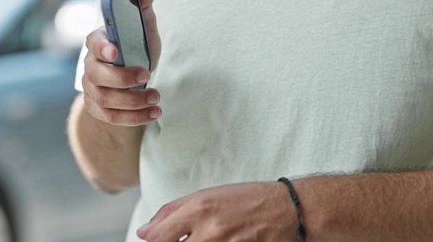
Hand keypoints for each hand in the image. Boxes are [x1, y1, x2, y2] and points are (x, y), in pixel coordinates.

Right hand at [80, 0, 161, 125]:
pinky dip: (134, 117)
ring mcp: (91, 89)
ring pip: (105, 99)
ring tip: (156, 98)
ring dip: (133, 101)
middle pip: (97, 75)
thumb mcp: (143, 26)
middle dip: (123, 78)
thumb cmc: (136, 47)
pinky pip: (111, 118)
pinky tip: (154, 113)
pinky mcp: (97, 109)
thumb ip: (141, 4)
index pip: (93, 43)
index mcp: (99, 41)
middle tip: (147, 75)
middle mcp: (90, 65)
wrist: (131, 80)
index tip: (117, 52)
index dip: (103, 48)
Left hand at [136, 182, 297, 241]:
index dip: (153, 240)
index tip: (155, 240)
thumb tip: (145, 231)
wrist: (287, 210)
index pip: (158, 236)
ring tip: (201, 240)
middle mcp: (210, 230)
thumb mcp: (208, 195)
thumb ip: (172, 212)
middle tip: (182, 240)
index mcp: (199, 208)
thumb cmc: (247, 200)